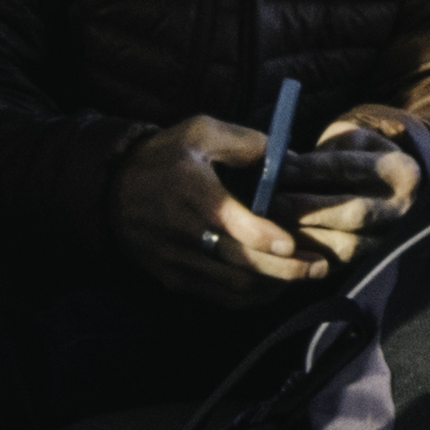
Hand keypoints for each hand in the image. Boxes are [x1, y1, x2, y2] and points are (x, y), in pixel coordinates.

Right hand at [107, 117, 323, 302]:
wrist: (111, 190)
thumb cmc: (164, 157)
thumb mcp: (200, 131)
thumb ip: (246, 143)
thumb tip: (287, 158)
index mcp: (192, 191)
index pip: (230, 222)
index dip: (264, 237)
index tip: (292, 244)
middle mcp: (183, 231)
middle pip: (240, 263)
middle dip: (285, 270)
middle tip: (318, 266)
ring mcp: (177, 260)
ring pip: (233, 287)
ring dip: (273, 286)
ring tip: (304, 276)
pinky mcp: (173, 278)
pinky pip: (218, 297)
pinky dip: (250, 297)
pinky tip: (272, 287)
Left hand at [268, 128, 421, 265]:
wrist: (379, 187)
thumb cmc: (356, 155)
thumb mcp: (349, 139)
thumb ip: (325, 149)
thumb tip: (285, 166)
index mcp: (403, 171)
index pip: (351, 168)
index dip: (312, 168)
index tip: (281, 169)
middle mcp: (404, 210)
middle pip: (353, 212)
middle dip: (308, 207)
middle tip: (272, 201)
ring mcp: (391, 240)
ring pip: (346, 245)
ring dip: (305, 237)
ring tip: (272, 225)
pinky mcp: (370, 262)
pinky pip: (337, 264)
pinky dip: (306, 257)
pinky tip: (281, 245)